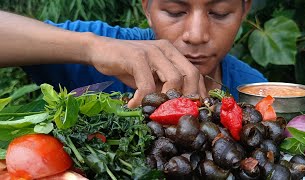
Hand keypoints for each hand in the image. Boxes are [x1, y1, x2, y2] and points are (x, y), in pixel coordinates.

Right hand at [86, 35, 205, 107]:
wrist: (100, 50)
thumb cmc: (127, 67)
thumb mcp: (150, 77)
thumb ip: (164, 88)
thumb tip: (178, 110)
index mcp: (172, 53)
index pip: (195, 73)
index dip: (198, 94)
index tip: (193, 112)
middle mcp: (166, 49)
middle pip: (191, 74)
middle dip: (188, 98)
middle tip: (176, 115)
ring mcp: (153, 51)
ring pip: (174, 78)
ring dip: (166, 101)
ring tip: (154, 111)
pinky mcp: (137, 56)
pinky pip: (147, 84)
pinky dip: (142, 99)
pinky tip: (132, 105)